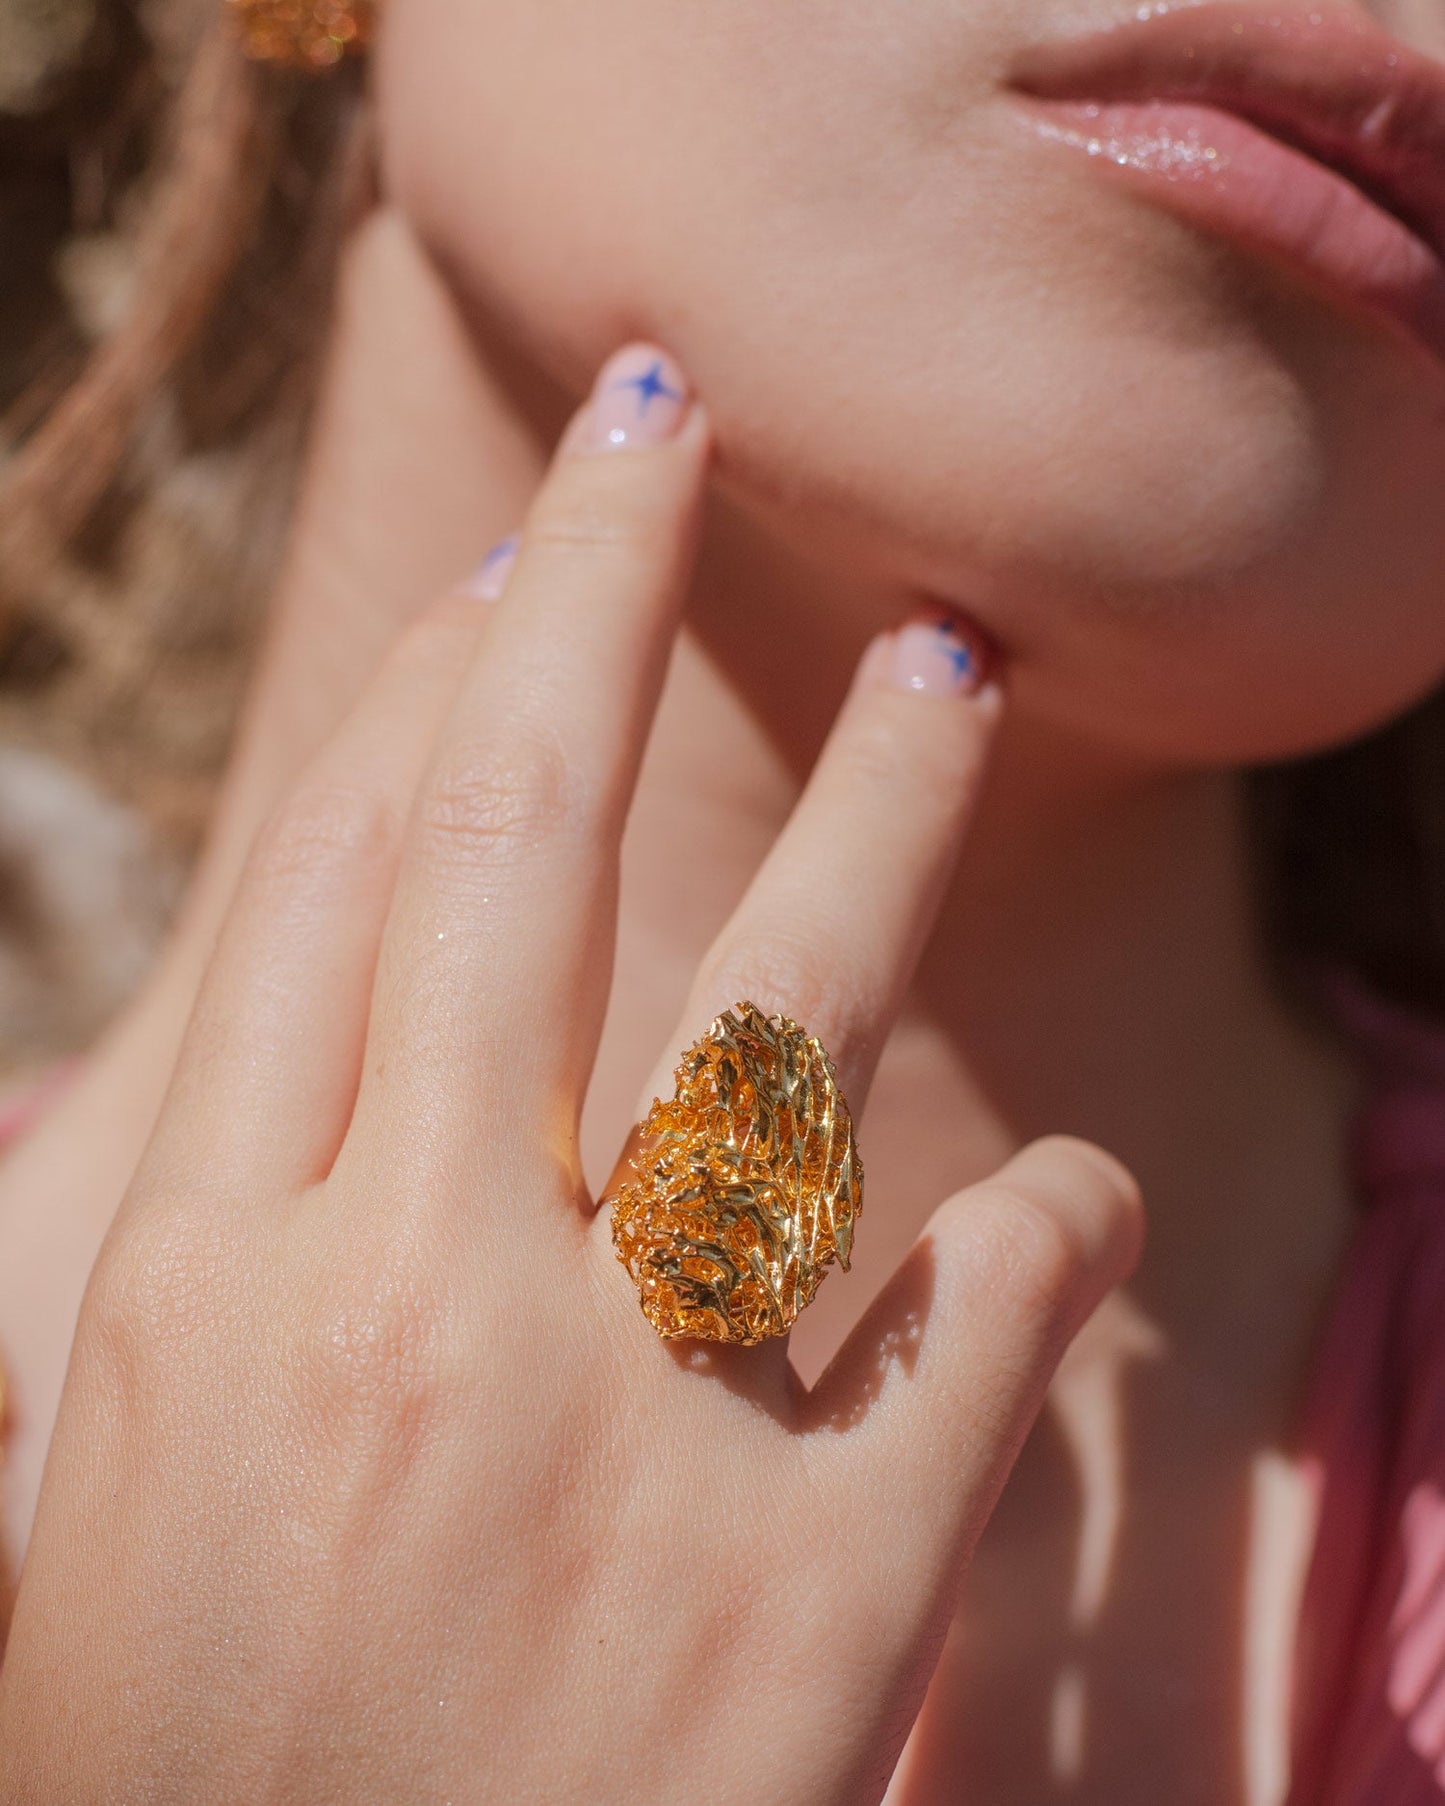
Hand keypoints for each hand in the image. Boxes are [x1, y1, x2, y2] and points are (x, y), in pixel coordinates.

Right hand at [0, 345, 1140, 1803]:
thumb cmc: (170, 1781)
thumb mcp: (98, 1497)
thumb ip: (186, 1268)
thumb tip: (287, 1058)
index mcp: (206, 1287)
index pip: (337, 889)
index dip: (432, 695)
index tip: (516, 573)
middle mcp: (411, 1306)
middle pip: (516, 846)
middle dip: (600, 595)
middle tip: (683, 417)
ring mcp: (625, 1435)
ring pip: (778, 1021)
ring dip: (878, 813)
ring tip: (949, 663)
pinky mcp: (815, 1591)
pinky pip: (970, 1321)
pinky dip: (1047, 1241)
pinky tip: (1084, 1199)